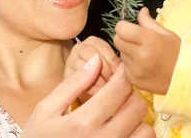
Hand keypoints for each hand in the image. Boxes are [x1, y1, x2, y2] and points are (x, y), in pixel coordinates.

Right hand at [23, 55, 153, 137]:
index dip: (124, 74)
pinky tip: (123, 131)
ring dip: (137, 120)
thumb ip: (72, 84)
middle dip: (130, 95)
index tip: (122, 70)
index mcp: (83, 123)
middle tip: (119, 93)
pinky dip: (137, 136)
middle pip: (137, 107)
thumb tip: (96, 60)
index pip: (119, 89)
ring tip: (121, 116)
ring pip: (145, 130)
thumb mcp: (46, 111)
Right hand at [64, 36, 120, 103]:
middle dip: (106, 71)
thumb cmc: (102, 76)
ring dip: (99, 80)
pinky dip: (91, 88)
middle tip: (114, 82)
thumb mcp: (111, 67)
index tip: (120, 74)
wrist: (86, 89)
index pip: (104, 47)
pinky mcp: (67, 75)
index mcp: (93, 41)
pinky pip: (79, 79)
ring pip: (85, 67)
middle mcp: (80, 47)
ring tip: (107, 89)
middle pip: (94, 55)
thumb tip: (124, 70)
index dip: (113, 62)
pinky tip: (98, 94)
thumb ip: (116, 65)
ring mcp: (71, 60)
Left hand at [114, 7, 180, 94]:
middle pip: (117, 40)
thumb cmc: (177, 52)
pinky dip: (130, 64)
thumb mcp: (166, 33)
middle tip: (135, 40)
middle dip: (123, 37)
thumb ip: (149, 22)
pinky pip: (124, 67)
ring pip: (121, 53)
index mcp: (149, 40)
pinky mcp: (133, 80)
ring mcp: (135, 70)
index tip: (129, 27)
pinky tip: (143, 65)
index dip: (123, 26)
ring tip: (142, 53)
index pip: (121, 29)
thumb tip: (141, 10)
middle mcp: (139, 56)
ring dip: (128, 51)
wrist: (185, 78)